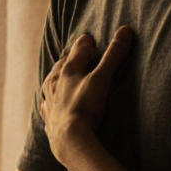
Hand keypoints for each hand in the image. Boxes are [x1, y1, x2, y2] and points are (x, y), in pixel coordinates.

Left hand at [39, 26, 132, 163]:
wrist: (69, 140)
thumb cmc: (85, 107)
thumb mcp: (102, 79)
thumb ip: (113, 56)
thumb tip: (125, 30)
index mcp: (66, 72)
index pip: (76, 53)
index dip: (84, 45)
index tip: (88, 39)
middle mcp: (54, 86)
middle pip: (61, 68)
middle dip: (68, 59)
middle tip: (73, 54)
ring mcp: (50, 104)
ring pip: (49, 86)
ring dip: (55, 79)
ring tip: (58, 76)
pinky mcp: (49, 121)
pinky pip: (46, 108)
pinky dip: (47, 103)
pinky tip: (45, 104)